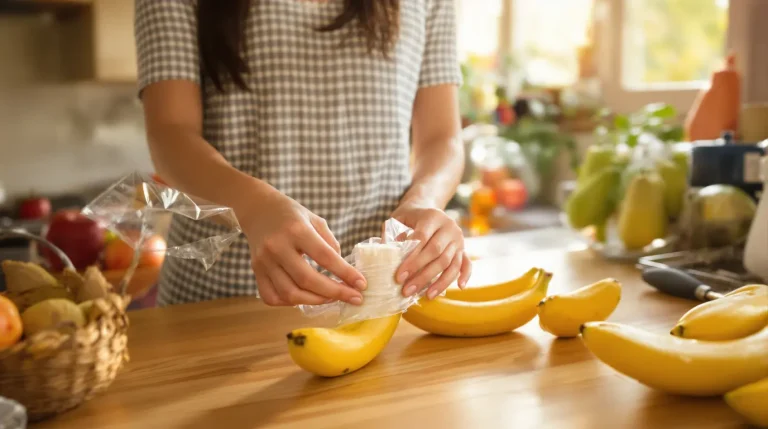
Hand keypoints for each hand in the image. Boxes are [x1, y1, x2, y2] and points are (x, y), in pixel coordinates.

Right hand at [235, 189, 365, 306]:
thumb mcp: (316, 220)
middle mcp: (277, 247)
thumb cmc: (291, 215)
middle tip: (354, 298)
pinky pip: (272, 298)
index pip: (325, 257)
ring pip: (290, 293)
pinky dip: (291, 303)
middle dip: (335, 293)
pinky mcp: (255, 272)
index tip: (362, 285)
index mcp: (296, 230)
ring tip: (332, 298)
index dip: (346, 274)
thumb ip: (330, 244)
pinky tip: (305, 297)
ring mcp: (263, 262)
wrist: (258, 209)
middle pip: (307, 280)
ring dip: (315, 301)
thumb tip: (342, 272)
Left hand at [391, 204, 471, 299]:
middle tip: (407, 290)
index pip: (422, 239)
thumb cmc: (409, 217)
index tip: (399, 276)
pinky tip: (459, 287)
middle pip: (437, 253)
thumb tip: (387, 255)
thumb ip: (392, 234)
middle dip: (421, 274)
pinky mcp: (464, 248)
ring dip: (439, 282)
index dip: (411, 259)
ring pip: (451, 262)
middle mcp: (449, 227)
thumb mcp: (399, 218)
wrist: (427, 207)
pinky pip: (466, 263)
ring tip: (426, 296)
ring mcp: (459, 239)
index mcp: (432, 216)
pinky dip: (465, 275)